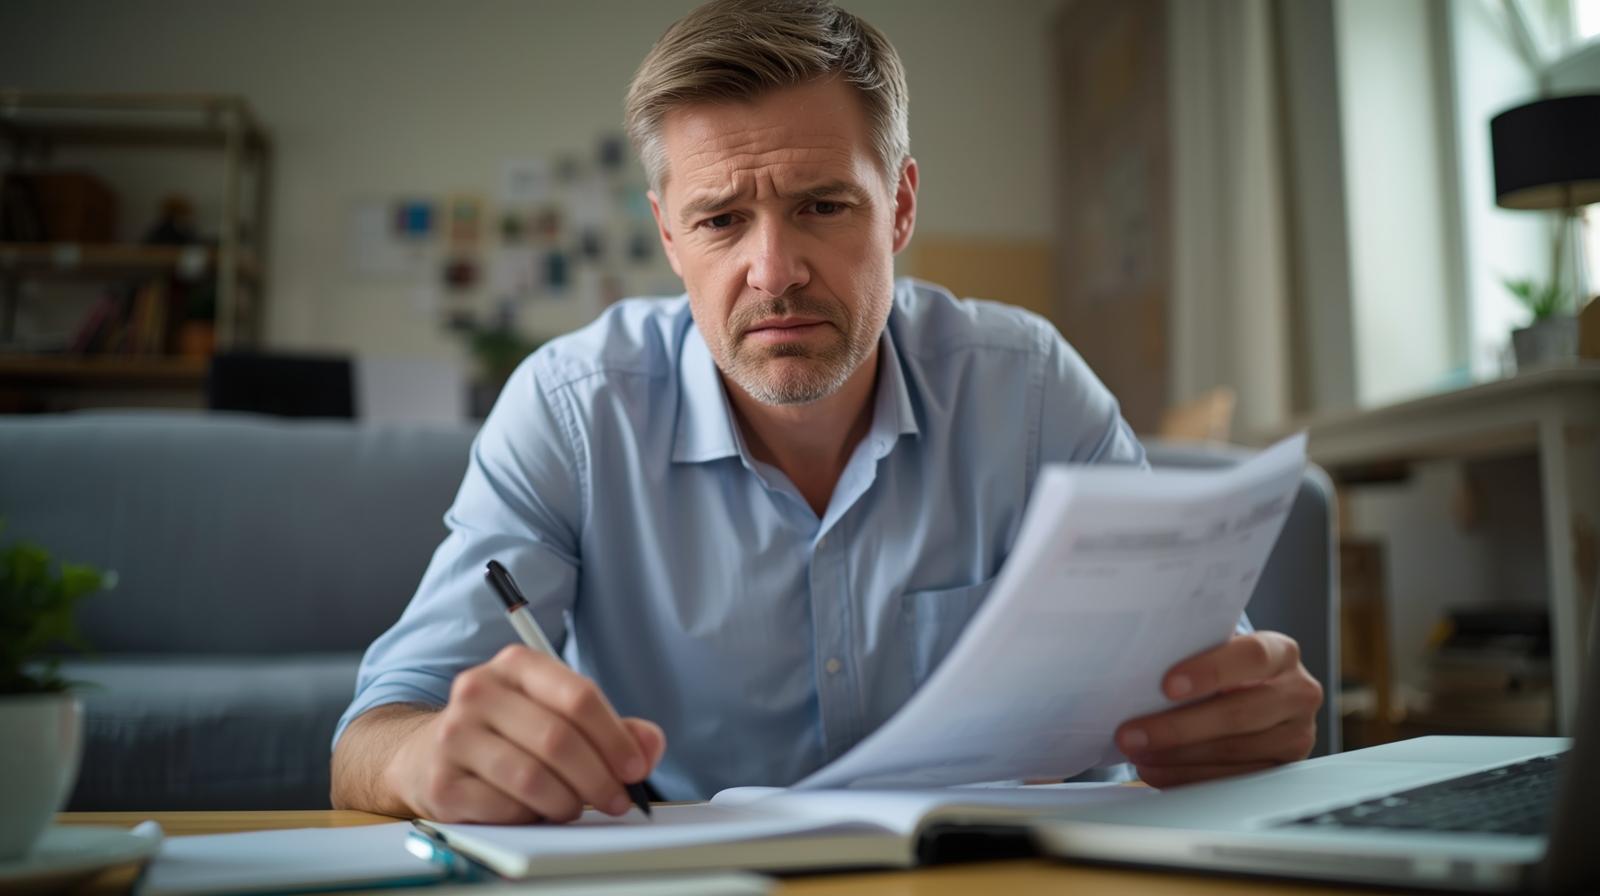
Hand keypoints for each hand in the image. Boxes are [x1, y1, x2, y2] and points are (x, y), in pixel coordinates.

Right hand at [386, 645, 664, 823]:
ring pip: (533, 778)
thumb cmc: (505, 732)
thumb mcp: (555, 714)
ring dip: (569, 802)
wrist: (425, 754)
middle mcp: (479, 691)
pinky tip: (536, 811)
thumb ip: (610, 727)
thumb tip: (649, 745)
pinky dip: (532, 817)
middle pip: (558, 740)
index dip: (615, 738)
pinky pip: (505, 809)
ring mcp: (454, 736)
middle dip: (599, 778)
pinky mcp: (442, 782)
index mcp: (515, 665)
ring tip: (576, 806)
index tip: (636, 767)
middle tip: (617, 799)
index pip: (578, 696)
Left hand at [1114, 631, 1322, 788]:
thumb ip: (1194, 651)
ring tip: (1137, 752)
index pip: (1252, 657)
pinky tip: (1156, 770)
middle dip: (1177, 727)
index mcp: (1281, 653)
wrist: (1259, 694)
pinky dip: (1188, 777)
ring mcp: (1296, 736)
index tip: (1167, 686)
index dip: (1210, 671)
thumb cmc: (1225, 668)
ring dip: (1176, 756)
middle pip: (1238, 714)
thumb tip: (1140, 662)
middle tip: (1130, 734)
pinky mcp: (1282, 770)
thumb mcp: (1217, 649)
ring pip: (1233, 752)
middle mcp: (1298, 694)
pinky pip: (1232, 780)